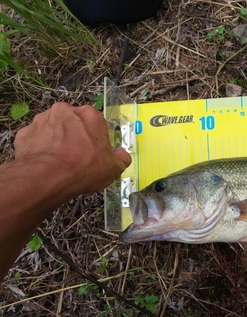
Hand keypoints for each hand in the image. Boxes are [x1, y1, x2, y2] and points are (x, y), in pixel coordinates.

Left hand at [14, 103, 130, 194]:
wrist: (46, 177)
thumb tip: (122, 155)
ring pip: (54, 129)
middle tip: (79, 157)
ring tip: (61, 162)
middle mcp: (66, 111)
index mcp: (90, 115)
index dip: (97, 140)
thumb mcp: (113, 168)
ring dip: (58, 141)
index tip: (96, 153)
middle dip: (76, 137)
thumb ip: (121, 159)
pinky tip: (45, 163)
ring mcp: (43, 120)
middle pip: (75, 123)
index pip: (98, 124)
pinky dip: (40, 148)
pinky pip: (36, 139)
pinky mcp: (25, 132)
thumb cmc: (82, 168)